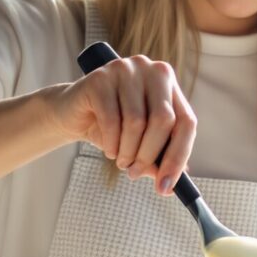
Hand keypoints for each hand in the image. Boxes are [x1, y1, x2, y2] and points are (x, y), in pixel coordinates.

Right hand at [45, 55, 196, 194]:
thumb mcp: (139, 143)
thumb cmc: (110, 127)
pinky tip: (109, 150)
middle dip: (149, 155)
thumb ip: (158, 158)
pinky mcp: (100, 79)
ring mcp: (125, 70)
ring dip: (128, 152)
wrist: (71, 113)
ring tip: (121, 161)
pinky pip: (111, 120)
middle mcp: (151, 70)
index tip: (167, 186)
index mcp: (168, 83)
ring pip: (136, 122)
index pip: (186, 121)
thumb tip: (171, 184)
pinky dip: (111, 144)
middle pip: (163, 120)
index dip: (178, 156)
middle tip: (135, 174)